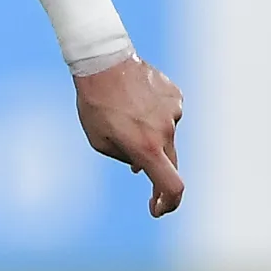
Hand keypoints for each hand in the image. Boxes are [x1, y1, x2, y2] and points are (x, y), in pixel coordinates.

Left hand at [75, 57, 185, 216]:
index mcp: (146, 147)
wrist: (104, 62)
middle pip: (170, 162)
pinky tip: (136, 102)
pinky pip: (167, 113)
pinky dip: (154, 115)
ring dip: (150, 135)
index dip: (168, 202)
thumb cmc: (95, 105)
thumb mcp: (100, 141)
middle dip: (157, 172)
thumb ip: (124, 157)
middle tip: (143, 176)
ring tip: (125, 117)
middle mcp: (166, 131)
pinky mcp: (176, 95)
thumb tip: (140, 167)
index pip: (172, 185)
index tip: (158, 209)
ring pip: (166, 135)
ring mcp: (174, 111)